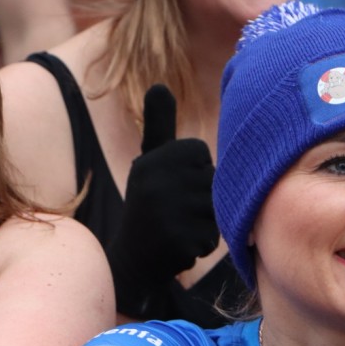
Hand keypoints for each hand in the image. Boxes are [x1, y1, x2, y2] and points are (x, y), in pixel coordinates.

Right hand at [107, 84, 217, 316]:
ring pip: (215, 210)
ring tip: (175, 228)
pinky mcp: (178, 240)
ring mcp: (166, 211)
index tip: (169, 186)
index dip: (191, 171)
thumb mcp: (149, 162)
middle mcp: (157, 180)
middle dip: (199, 200)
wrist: (130, 261)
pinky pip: (211, 237)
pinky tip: (176, 248)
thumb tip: (158, 85)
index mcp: (153, 158)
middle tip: (172, 212)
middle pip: (212, 180)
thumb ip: (159, 124)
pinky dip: (198, 246)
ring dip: (201, 223)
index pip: (200, 153)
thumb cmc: (147, 204)